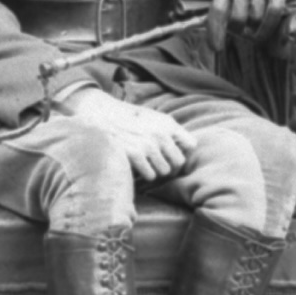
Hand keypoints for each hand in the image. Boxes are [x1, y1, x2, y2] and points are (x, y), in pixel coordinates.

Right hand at [64, 87, 194, 181]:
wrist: (104, 119)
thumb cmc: (131, 122)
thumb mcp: (154, 118)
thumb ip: (172, 131)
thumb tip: (191, 147)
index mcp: (168, 124)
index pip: (190, 145)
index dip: (182, 151)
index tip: (172, 152)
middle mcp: (160, 134)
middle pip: (179, 162)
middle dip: (170, 164)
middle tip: (158, 162)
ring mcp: (148, 145)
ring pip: (165, 171)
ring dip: (156, 170)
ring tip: (146, 163)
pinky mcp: (135, 154)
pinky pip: (151, 176)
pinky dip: (145, 175)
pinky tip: (138, 167)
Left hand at [209, 0, 292, 37]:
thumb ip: (220, 0)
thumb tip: (215, 29)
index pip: (218, 11)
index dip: (215, 32)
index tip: (216, 47)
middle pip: (238, 19)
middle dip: (237, 31)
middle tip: (239, 31)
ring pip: (256, 19)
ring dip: (253, 30)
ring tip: (252, 29)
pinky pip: (274, 13)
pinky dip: (268, 27)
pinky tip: (263, 32)